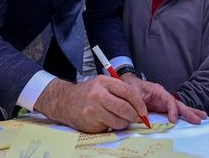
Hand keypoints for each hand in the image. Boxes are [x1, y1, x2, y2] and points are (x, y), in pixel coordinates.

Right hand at [34, 76, 148, 132]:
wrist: (65, 101)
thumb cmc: (87, 93)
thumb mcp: (102, 84)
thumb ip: (118, 91)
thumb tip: (138, 104)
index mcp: (104, 82)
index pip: (128, 92)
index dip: (139, 103)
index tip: (143, 111)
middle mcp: (98, 94)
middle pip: (125, 108)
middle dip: (134, 115)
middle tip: (135, 118)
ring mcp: (93, 109)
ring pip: (118, 121)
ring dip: (124, 123)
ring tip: (122, 120)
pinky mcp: (90, 121)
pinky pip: (108, 127)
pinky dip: (112, 127)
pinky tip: (107, 121)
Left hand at [121, 73, 206, 123]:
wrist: (129, 84)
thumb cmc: (132, 87)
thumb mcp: (134, 94)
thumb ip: (139, 104)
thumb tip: (145, 117)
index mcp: (158, 91)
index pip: (169, 100)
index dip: (172, 110)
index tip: (173, 121)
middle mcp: (164, 96)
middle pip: (178, 104)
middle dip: (189, 111)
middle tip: (199, 119)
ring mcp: (164, 102)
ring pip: (179, 107)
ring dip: (190, 112)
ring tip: (202, 117)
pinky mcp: (162, 107)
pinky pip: (175, 111)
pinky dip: (183, 115)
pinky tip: (191, 117)